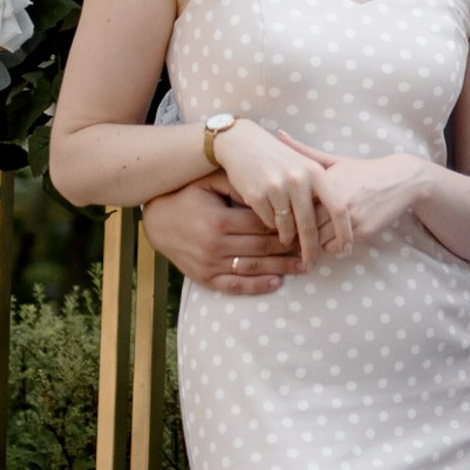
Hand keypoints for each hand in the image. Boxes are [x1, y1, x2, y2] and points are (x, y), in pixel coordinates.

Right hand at [141, 178, 303, 294]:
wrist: (155, 220)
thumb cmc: (187, 195)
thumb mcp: (210, 182)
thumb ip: (240, 186)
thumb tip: (273, 192)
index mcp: (218, 220)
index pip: (262, 224)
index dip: (287, 224)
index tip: (306, 223)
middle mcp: (214, 245)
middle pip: (262, 247)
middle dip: (290, 247)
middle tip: (314, 246)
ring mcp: (209, 264)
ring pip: (253, 268)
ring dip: (281, 268)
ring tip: (304, 266)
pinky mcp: (204, 278)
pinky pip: (235, 286)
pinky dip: (257, 286)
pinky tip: (277, 283)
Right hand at [213, 120, 331, 266]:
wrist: (243, 143)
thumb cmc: (279, 158)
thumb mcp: (305, 165)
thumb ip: (321, 190)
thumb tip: (339, 223)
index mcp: (316, 172)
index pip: (338, 208)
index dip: (345, 231)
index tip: (347, 249)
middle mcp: (299, 179)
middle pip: (310, 225)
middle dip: (311, 249)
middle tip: (312, 263)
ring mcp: (277, 187)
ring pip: (287, 228)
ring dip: (288, 239)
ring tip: (287, 241)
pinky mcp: (257, 194)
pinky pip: (268, 223)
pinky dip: (270, 226)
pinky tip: (269, 218)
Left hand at [275, 136, 427, 255]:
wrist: (400, 179)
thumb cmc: (362, 171)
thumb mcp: (334, 160)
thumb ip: (304, 151)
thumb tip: (278, 133)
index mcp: (326, 180)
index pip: (293, 201)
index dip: (285, 210)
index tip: (280, 213)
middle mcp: (337, 198)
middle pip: (303, 223)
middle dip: (294, 230)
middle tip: (289, 232)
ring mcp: (351, 216)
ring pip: (317, 239)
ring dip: (311, 241)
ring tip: (309, 237)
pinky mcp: (363, 230)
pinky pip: (335, 246)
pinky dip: (329, 246)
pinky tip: (329, 239)